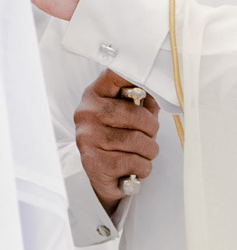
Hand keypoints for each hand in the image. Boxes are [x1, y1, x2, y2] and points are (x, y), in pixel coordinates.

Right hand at [75, 71, 159, 216]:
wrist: (104, 176)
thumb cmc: (121, 139)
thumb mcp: (130, 114)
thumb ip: (144, 100)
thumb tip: (163, 87)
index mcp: (95, 94)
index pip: (117, 73)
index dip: (138, 75)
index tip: (152, 84)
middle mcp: (86, 113)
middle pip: (136, 115)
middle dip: (152, 128)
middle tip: (150, 136)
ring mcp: (87, 138)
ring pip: (137, 141)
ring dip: (150, 151)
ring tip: (144, 153)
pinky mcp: (92, 162)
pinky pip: (133, 162)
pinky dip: (143, 167)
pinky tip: (136, 167)